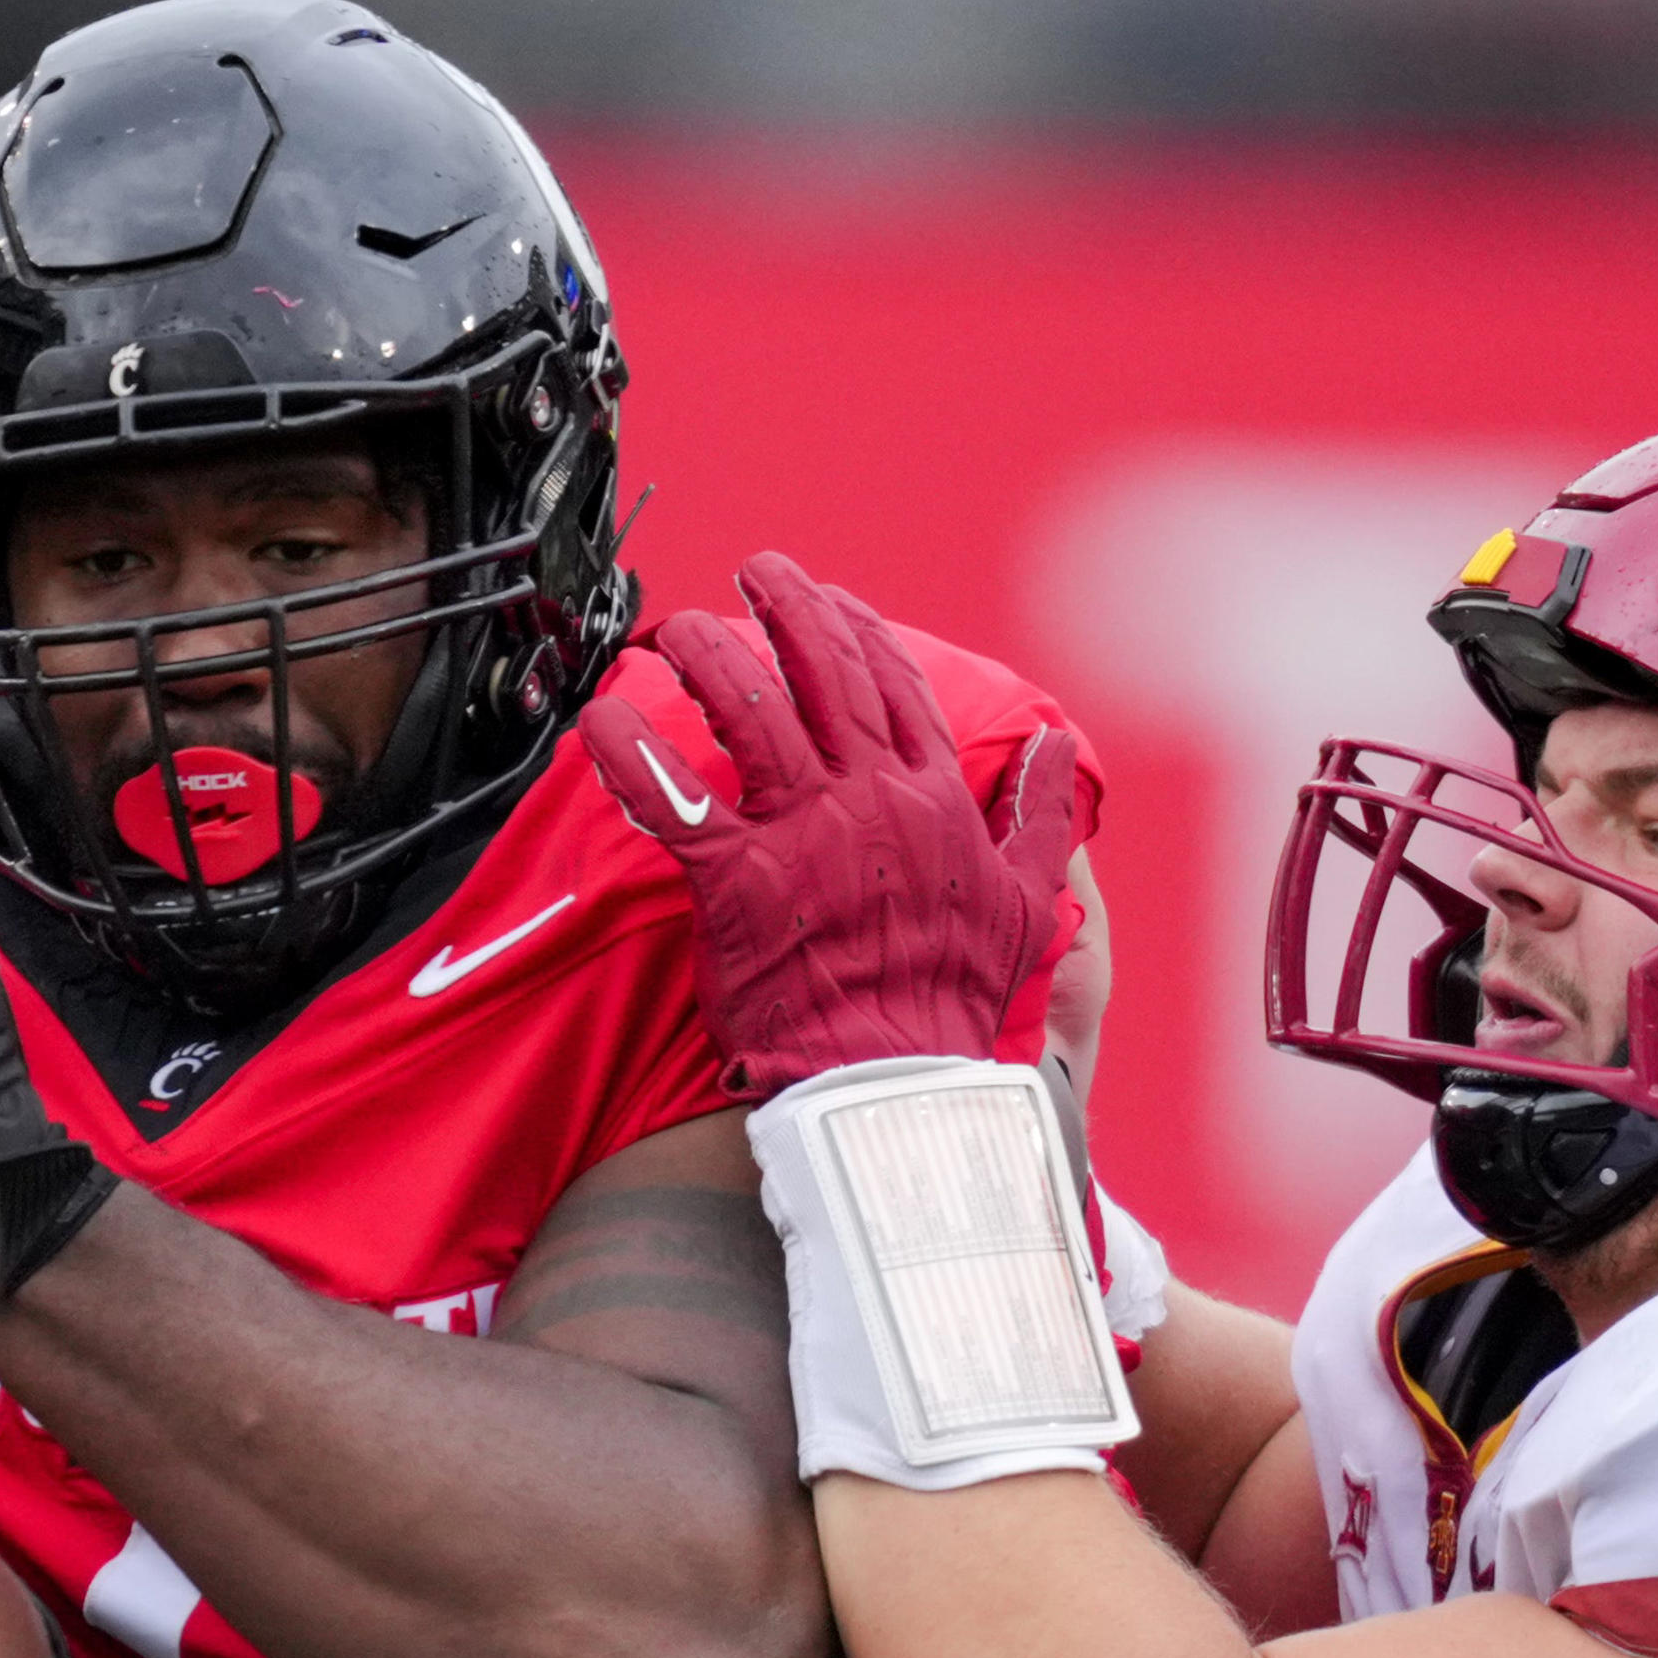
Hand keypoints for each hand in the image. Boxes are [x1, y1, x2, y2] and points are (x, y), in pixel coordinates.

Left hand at [577, 553, 1082, 1096]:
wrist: (898, 1083)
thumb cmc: (951, 1004)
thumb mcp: (1025, 902)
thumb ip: (1040, 816)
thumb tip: (1054, 749)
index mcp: (934, 800)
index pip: (895, 688)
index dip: (859, 633)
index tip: (832, 601)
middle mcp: (870, 800)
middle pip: (824, 676)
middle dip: (788, 609)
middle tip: (755, 573)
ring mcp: (804, 836)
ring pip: (751, 713)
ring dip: (712, 657)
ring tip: (684, 626)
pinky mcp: (738, 881)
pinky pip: (675, 800)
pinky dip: (632, 754)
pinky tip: (603, 717)